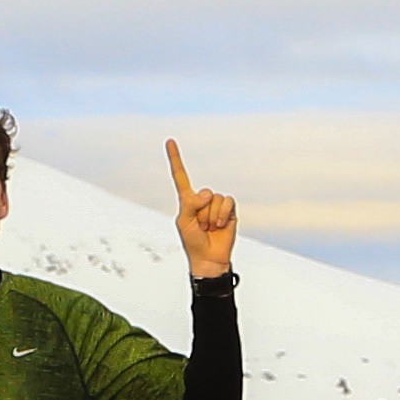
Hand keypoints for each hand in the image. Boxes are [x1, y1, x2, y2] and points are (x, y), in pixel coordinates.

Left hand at [167, 139, 237, 279]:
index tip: (169, 140)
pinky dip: (222, 214)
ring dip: (211, 216)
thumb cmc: (193, 241)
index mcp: (187, 200)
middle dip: (201, 212)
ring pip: (214, 199)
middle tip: (201, 226)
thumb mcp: (184, 222)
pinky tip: (220, 225)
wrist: (209, 258)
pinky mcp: (229, 209)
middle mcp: (202, 199)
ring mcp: (216, 204)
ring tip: (210, 228)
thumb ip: (190, 204)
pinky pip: (227, 202)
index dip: (175, 158)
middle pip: (202, 193)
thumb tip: (206, 194)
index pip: (180, 176)